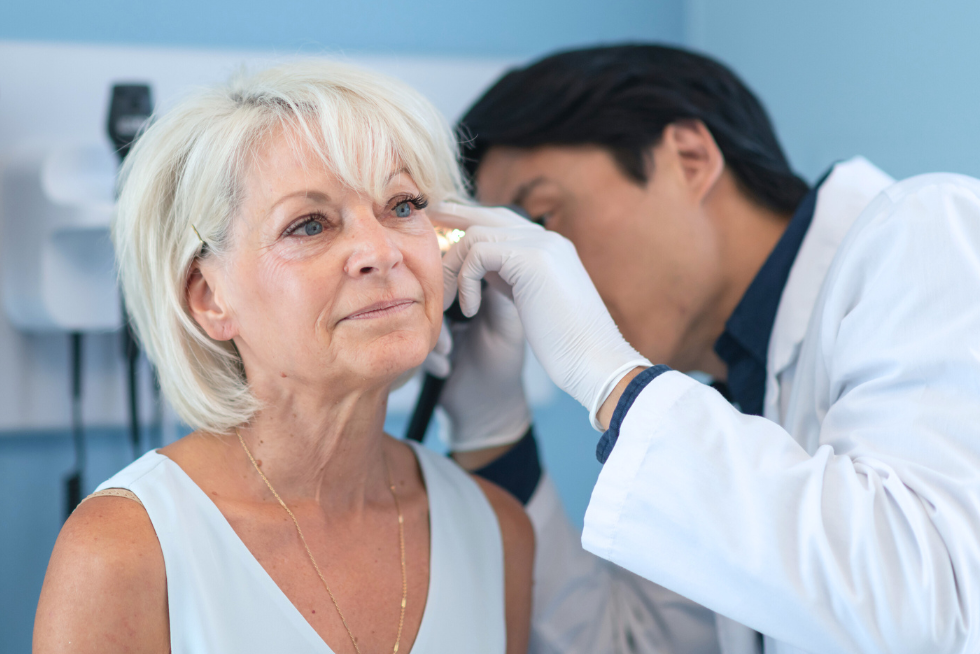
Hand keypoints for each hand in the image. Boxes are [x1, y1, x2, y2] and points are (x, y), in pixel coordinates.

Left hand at [434, 203, 650, 429]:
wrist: (595, 362)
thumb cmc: (566, 347)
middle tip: (426, 223)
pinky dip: (466, 282)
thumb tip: (482, 270)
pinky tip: (470, 312)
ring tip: (450, 303)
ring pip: (475, 235)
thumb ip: (511, 281)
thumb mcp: (533, 305)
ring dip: (453, 269)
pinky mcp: (531, 257)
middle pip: (487, 215)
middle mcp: (547, 239)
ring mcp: (541, 244)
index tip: (441, 231)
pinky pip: (478, 253)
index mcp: (550, 249)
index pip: (502, 223)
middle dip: (452, 218)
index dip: (469, 224)